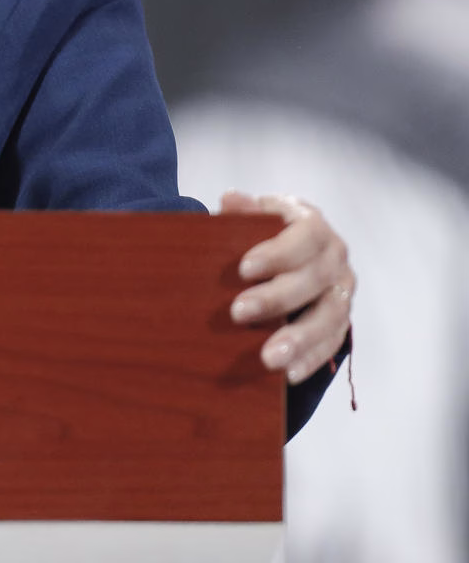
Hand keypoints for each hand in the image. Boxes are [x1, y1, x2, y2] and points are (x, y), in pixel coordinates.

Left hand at [221, 190, 354, 384]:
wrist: (284, 257)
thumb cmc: (259, 235)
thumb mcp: (251, 218)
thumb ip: (242, 213)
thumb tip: (231, 199)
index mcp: (313, 226)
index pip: (305, 235)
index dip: (278, 252)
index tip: (244, 268)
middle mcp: (335, 258)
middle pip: (315, 279)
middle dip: (277, 298)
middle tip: (238, 312)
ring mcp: (342, 291)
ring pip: (329, 316)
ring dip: (299, 339)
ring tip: (268, 358)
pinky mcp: (341, 321)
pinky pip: (332, 344)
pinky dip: (310, 360)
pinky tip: (287, 374)